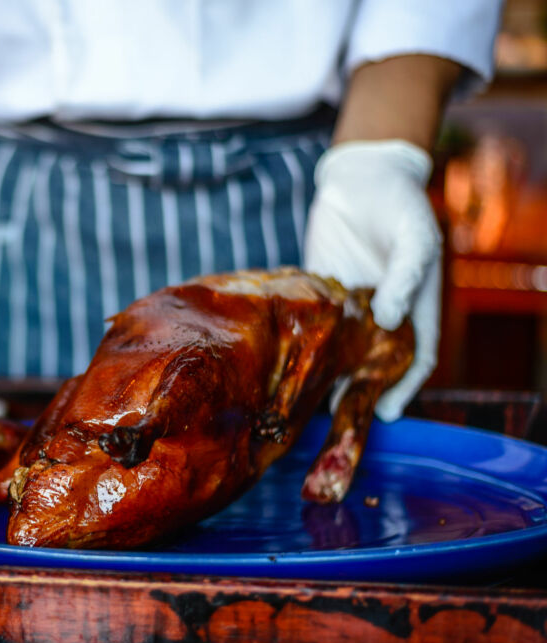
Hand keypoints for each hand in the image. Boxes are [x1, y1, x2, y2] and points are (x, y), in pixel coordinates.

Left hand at [304, 140, 441, 421]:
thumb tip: (388, 320)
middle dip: (355, 391)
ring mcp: (349, 306)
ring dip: (323, 374)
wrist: (362, 176)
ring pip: (337, 350)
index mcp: (414, 306)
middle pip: (372, 364)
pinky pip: (310, 325)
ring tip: (302, 400)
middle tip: (333, 416)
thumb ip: (404, 277)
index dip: (403, 388)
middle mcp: (382, 313)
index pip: (414, 359)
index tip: (384, 412)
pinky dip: (299, 344)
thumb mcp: (413, 236)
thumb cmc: (398, 204)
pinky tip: (279, 362)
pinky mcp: (319, 293)